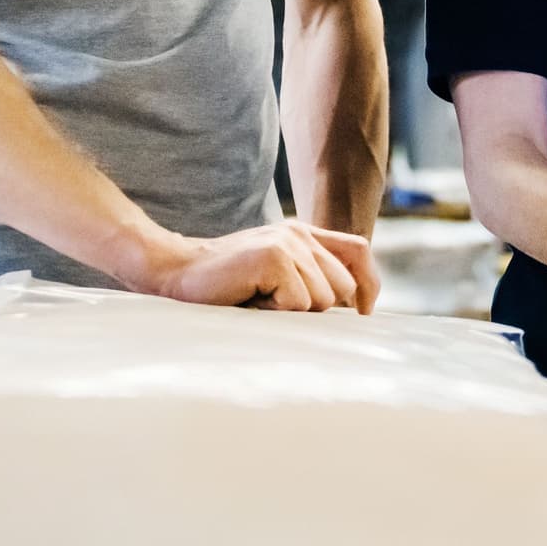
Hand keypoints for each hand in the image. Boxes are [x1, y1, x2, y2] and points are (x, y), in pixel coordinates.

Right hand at [139, 220, 381, 314]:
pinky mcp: (273, 256)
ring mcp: (288, 242)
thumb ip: (308, 277)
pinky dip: (275, 313)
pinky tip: (251, 300)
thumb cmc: (226, 285)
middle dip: (316, 309)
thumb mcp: (275, 276)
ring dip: (291, 313)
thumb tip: (352, 309)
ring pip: (321, 300)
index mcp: (304, 234)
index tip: (364, 313)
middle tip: (274, 304)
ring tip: (259, 300)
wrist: (178, 271)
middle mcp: (300, 233)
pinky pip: (297, 304)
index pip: (358, 252)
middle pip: (343, 287)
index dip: (369, 284)